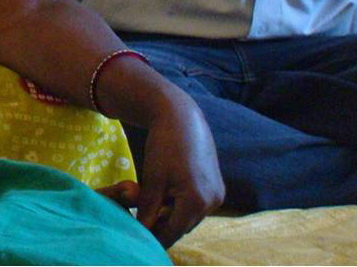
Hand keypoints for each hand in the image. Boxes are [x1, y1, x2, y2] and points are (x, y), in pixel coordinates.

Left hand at [133, 93, 224, 247]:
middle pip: (183, 225)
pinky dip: (182, 205)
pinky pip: (197, 205)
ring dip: (172, 216)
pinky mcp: (217, 186)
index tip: (139, 238)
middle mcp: (213, 201)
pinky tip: (165, 196)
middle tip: (142, 222)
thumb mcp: (152, 179)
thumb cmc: (164, 146)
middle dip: (163, 226)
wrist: (182, 118)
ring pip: (190, 216)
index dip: (155, 236)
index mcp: (197, 201)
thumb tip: (141, 231)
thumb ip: (148, 208)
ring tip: (151, 207)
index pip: (173, 231)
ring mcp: (218, 194)